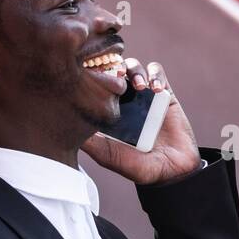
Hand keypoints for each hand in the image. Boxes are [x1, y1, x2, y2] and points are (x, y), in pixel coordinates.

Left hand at [81, 59, 201, 183]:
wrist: (171, 171)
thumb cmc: (137, 166)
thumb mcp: (108, 155)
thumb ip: (90, 142)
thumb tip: (67, 126)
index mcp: (108, 111)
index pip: (97, 84)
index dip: (95, 76)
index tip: (94, 77)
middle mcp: (124, 100)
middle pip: (114, 70)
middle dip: (113, 68)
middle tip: (116, 76)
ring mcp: (143, 95)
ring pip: (134, 67)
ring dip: (134, 70)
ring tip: (139, 86)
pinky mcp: (164, 94)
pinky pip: (158, 73)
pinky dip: (155, 75)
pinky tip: (155, 89)